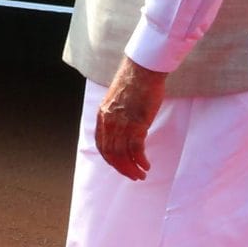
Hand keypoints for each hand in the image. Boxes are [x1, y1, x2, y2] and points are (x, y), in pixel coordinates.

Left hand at [94, 57, 167, 180]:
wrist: (143, 69)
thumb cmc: (134, 81)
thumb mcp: (117, 100)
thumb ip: (116, 114)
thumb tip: (123, 127)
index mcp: (103, 115)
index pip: (101, 144)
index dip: (109, 159)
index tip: (118, 165)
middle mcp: (109, 122)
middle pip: (111, 153)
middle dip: (121, 168)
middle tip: (132, 176)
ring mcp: (123, 123)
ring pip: (123, 154)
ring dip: (132, 168)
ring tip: (141, 175)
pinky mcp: (137, 124)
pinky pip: (136, 149)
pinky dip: (140, 160)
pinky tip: (146, 165)